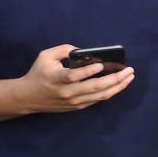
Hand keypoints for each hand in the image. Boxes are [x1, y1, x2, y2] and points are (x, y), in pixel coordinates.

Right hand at [19, 45, 134, 113]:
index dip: (88, 71)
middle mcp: (67, 92)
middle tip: (129, 70)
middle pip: (94, 88)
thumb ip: (63, 50)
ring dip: (118, 86)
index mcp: (57, 79)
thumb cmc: (38, 73)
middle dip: (115, 79)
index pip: (74, 76)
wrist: (28, 97)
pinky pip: (98, 100)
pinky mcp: (78, 106)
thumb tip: (82, 50)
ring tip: (129, 76)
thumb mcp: (45, 56)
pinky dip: (111, 92)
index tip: (100, 65)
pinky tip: (120, 84)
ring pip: (100, 96)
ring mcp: (74, 101)